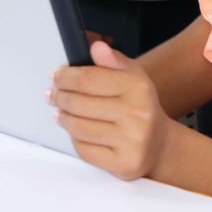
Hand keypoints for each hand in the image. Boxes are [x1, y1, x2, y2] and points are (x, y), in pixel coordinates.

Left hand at [50, 41, 173, 180]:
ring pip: (78, 128)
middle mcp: (138, 114)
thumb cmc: (140, 107)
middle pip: (79, 104)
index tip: (56, 76)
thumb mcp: (133, 77)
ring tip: (61, 112)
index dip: (66, 77)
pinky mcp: (123, 164)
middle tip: (53, 94)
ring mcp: (131, 141)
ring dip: (64, 118)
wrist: (159, 145)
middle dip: (60, 97)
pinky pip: (84, 150)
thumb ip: (113, 61)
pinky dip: (75, 139)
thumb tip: (96, 47)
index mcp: (138, 87)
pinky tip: (76, 131)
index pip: (88, 79)